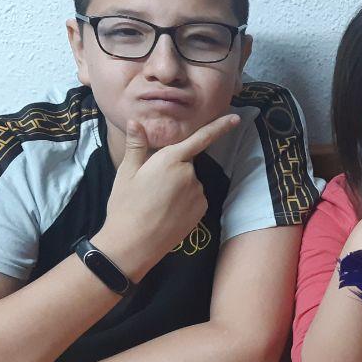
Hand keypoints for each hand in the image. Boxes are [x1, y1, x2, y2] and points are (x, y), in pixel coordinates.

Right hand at [93, 114, 239, 279]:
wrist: (134, 243)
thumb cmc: (126, 205)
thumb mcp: (126, 172)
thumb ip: (137, 145)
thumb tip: (137, 122)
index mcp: (171, 159)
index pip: (201, 138)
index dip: (220, 126)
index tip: (236, 118)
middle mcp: (189, 174)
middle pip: (186, 163)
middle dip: (172, 169)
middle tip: (150, 186)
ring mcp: (198, 193)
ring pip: (189, 181)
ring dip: (178, 186)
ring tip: (156, 202)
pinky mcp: (201, 210)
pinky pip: (194, 197)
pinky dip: (184, 201)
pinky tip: (167, 212)